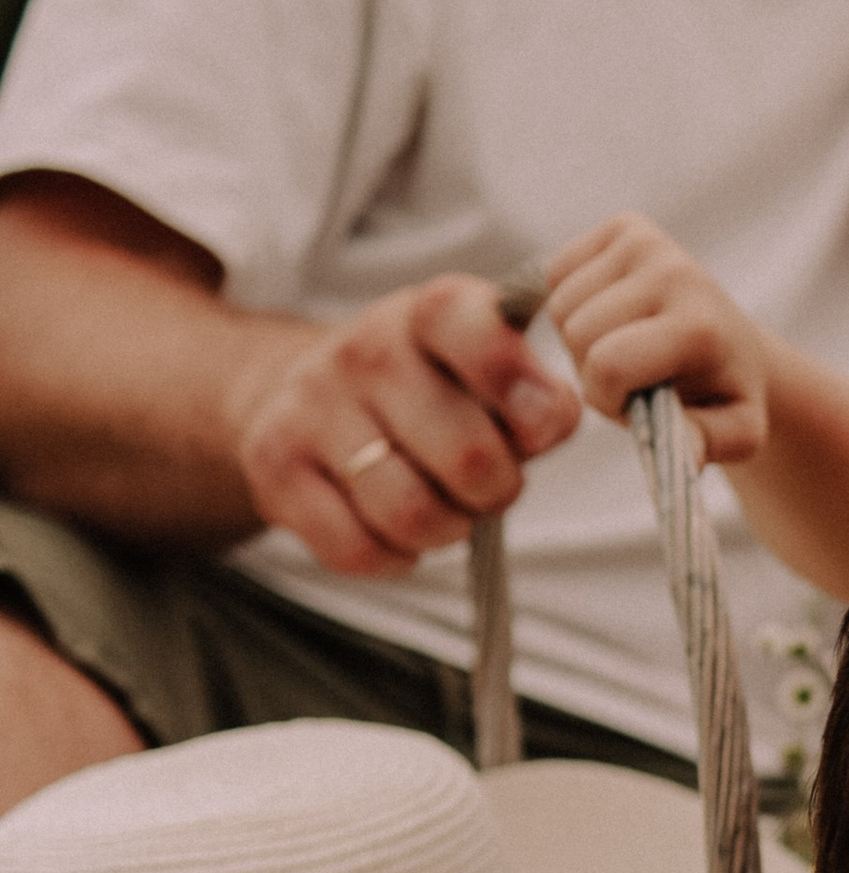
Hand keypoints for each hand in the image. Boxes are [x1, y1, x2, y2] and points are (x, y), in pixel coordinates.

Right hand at [229, 277, 581, 576]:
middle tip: (490, 485)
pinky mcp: (274, 468)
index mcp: (427, 315)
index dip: (515, 380)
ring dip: (446, 529)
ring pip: (409, 512)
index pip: (466, 324)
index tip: (538, 425)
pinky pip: (356, 549)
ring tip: (444, 509)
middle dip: (497, 489)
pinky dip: (393, 557)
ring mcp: (311, 407)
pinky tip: (393, 530)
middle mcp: (363, 350)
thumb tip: (550, 417)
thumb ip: (537, 396)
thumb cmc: (428, 393)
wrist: (304, 396)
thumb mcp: (485, 374)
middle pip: (465, 454)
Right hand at [547, 216, 769, 464]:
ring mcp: (645, 240)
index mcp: (699, 324)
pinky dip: (571, 304)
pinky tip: (611, 317)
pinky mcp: (622, 227)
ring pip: (559, 306)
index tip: (637, 405)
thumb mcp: (733, 434)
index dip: (607, 398)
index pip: (609, 364)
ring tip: (625, 348)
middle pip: (577, 334)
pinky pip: (555, 275)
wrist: (733, 347)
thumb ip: (707, 446)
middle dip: (592, 370)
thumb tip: (682, 453)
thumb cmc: (723, 395)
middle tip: (634, 376)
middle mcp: (672, 269)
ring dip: (579, 341)